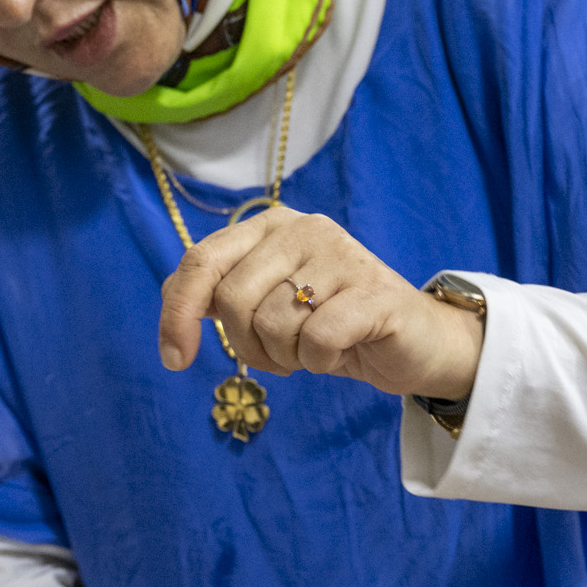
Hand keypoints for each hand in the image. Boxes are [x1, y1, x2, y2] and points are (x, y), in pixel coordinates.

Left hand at [157, 206, 481, 400]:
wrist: (413, 343)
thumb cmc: (331, 325)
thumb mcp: (267, 306)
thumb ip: (220, 295)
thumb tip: (173, 302)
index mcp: (270, 226)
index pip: (200, 261)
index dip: (176, 313)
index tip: (174, 360)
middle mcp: (303, 228)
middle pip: (233, 299)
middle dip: (247, 345)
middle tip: (279, 356)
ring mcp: (341, 254)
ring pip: (274, 324)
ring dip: (288, 357)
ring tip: (314, 349)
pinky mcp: (374, 291)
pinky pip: (316, 339)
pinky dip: (320, 360)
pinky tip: (340, 351)